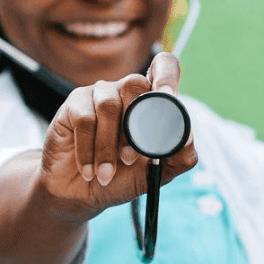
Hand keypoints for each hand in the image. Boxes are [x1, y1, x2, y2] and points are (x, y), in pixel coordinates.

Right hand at [38, 51, 197, 216]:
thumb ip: (178, 157)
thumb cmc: (120, 179)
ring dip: (108, 146)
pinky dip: (88, 151)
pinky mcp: (74, 105)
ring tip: (106, 174)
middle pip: (135, 84)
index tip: (168, 97)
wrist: (80, 195)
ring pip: (109, 105)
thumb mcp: (154, 173)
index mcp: (150, 102)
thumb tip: (188, 136)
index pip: (163, 67)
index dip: (167, 75)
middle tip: (129, 160)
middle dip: (134, 128)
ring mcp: (98, 95)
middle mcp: (125, 92)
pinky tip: (88, 171)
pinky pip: (85, 119)